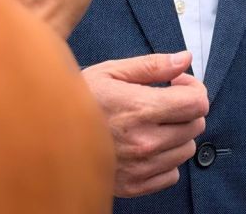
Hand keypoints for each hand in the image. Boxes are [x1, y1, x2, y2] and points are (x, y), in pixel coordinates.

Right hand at [82, 52, 208, 196]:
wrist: (48, 132)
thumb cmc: (80, 98)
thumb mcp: (113, 71)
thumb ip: (154, 65)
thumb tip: (184, 59)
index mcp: (141, 108)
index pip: (197, 103)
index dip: (194, 88)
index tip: (179, 83)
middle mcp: (144, 141)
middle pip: (195, 126)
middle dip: (187, 109)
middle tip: (166, 99)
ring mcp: (140, 167)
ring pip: (186, 150)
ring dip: (177, 133)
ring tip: (154, 121)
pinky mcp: (134, 185)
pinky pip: (171, 174)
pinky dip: (166, 159)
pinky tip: (148, 143)